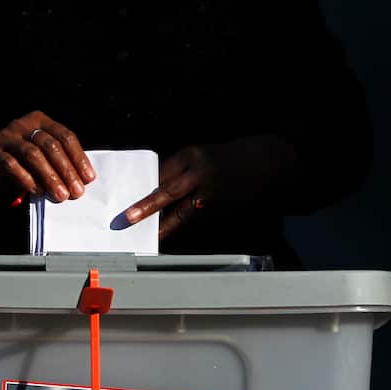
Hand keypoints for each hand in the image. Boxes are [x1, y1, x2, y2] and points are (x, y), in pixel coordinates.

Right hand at [0, 111, 95, 204]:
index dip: (78, 158)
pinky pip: (12, 165)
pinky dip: (27, 179)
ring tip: (60, 195)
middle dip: (66, 170)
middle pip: (50, 145)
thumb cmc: (21, 163)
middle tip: (76, 192)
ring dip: (50, 177)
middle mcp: (23, 125)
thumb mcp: (42, 159)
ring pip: (33, 154)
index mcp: (40, 122)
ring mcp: (7, 137)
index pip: (65, 136)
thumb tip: (81, 181)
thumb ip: (59, 163)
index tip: (88, 179)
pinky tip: (37, 192)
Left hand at [122, 136, 297, 239]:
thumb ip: (181, 170)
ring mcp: (211, 191)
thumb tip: (158, 187)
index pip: (162, 173)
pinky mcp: (221, 207)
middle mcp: (200, 172)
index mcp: (192, 154)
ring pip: (183, 211)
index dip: (146, 188)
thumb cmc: (225, 159)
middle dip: (147, 206)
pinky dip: (182, 225)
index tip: (130, 197)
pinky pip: (196, 217)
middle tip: (128, 217)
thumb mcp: (202, 155)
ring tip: (151, 234)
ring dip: (165, 224)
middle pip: (167, 191)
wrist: (262, 163)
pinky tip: (171, 230)